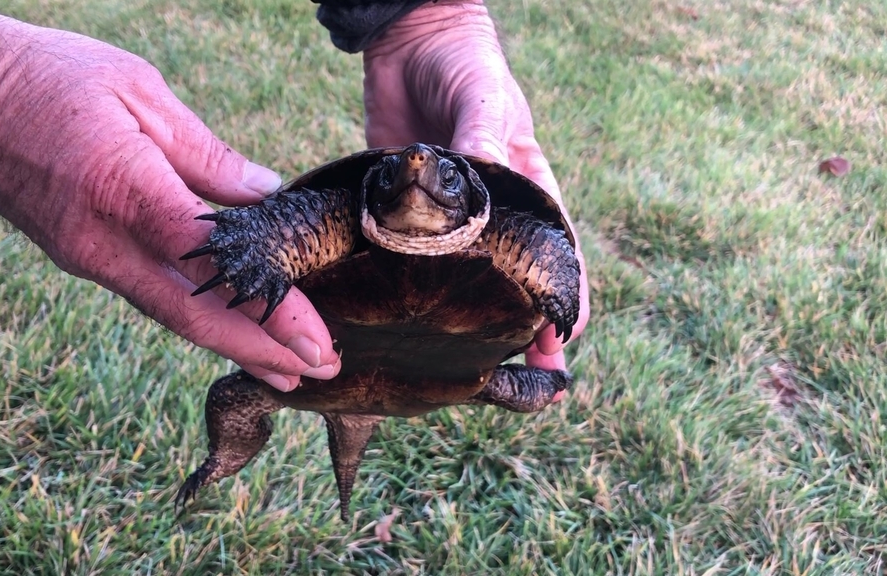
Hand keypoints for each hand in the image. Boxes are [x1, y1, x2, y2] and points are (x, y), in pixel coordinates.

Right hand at [0, 16, 339, 391]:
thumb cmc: (50, 78)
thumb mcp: (140, 91)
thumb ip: (207, 154)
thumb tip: (265, 195)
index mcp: (126, 190)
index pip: (213, 265)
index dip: (269, 308)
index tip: (316, 340)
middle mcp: (103, 242)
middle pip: (194, 316)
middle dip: (261, 350)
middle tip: (321, 371)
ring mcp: (86, 256)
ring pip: (172, 315)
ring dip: (233, 344)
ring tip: (287, 368)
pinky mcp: (77, 255)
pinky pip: (148, 296)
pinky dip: (197, 320)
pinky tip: (230, 329)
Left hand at [362, 0, 589, 374]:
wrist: (410, 41)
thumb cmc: (464, 65)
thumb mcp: (485, 96)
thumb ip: (483, 136)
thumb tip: (481, 172)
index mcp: (526, 187)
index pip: (556, 252)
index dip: (568, 296)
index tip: (566, 337)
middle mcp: (488, 214)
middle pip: (511, 280)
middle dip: (521, 326)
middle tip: (524, 374)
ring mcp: (445, 219)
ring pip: (462, 283)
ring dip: (469, 321)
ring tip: (469, 368)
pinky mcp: (401, 213)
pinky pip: (408, 261)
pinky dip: (412, 292)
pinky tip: (406, 323)